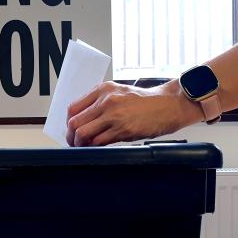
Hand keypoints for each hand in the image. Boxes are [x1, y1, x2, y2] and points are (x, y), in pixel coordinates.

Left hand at [66, 81, 202, 146]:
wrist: (168, 105)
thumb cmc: (145, 101)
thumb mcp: (119, 92)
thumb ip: (100, 102)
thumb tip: (83, 119)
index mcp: (103, 90)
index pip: (73, 108)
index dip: (69, 122)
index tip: (71, 129)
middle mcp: (106, 101)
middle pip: (74, 122)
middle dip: (70, 136)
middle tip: (73, 142)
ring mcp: (113, 116)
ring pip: (83, 133)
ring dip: (79, 144)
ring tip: (83, 147)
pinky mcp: (122, 130)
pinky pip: (99, 142)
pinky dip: (93, 147)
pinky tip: (96, 147)